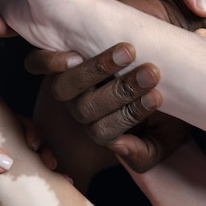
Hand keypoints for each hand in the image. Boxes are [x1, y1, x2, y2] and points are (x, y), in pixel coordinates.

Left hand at [28, 42, 187, 172]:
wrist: (168, 58)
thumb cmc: (167, 101)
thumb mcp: (167, 134)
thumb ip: (147, 152)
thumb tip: (118, 146)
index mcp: (103, 128)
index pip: (103, 132)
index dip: (130, 114)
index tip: (158, 96)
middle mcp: (81, 108)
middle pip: (85, 109)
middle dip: (121, 91)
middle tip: (150, 73)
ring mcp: (67, 82)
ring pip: (64, 88)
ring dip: (95, 70)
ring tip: (128, 53)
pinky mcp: (57, 57)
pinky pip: (37, 64)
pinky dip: (51, 61)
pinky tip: (76, 55)